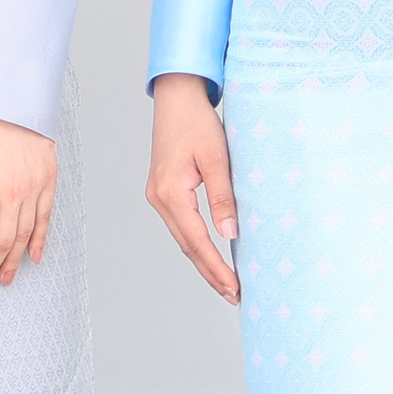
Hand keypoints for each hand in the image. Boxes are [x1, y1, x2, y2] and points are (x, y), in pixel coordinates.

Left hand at [0, 110, 56, 292]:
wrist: (11, 101)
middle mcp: (12, 193)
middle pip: (5, 242)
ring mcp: (33, 188)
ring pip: (25, 234)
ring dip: (16, 259)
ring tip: (7, 277)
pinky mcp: (48, 181)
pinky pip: (45, 218)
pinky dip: (40, 240)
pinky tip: (35, 256)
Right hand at [144, 76, 239, 301]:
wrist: (177, 98)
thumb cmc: (196, 122)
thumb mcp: (215, 159)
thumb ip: (223, 198)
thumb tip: (231, 234)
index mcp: (170, 192)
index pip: (196, 241)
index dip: (216, 267)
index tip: (234, 287)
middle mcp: (158, 198)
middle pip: (187, 246)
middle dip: (210, 272)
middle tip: (233, 295)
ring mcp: (158, 195)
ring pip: (182, 238)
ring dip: (203, 261)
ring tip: (225, 282)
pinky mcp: (163, 190)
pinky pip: (181, 225)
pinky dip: (196, 244)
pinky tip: (210, 253)